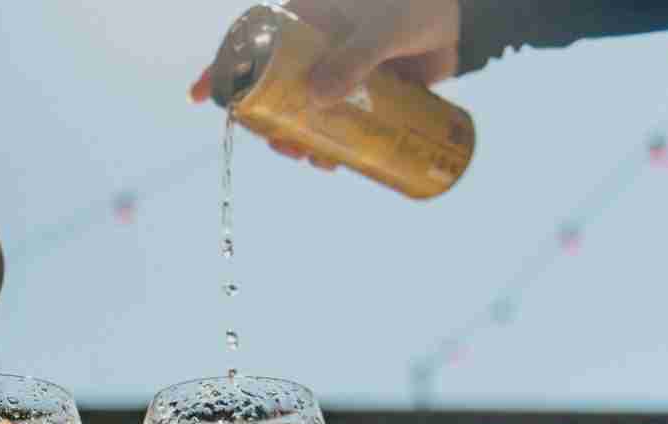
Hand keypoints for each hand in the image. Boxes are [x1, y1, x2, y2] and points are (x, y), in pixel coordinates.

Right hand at [189, 0, 460, 169]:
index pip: (252, 41)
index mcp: (308, 16)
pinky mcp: (365, 92)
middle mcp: (317, 45)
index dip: (221, 68)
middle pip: (274, 88)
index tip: (199, 97)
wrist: (468, 17)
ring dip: (302, 140)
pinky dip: (335, 145)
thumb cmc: (421, 4)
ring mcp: (339, 70)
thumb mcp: (385, 27)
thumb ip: (356, 58)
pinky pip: (339, 122)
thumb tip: (317, 100)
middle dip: (268, 122)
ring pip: (306, 111)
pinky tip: (337, 163)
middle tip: (280, 147)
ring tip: (313, 161)